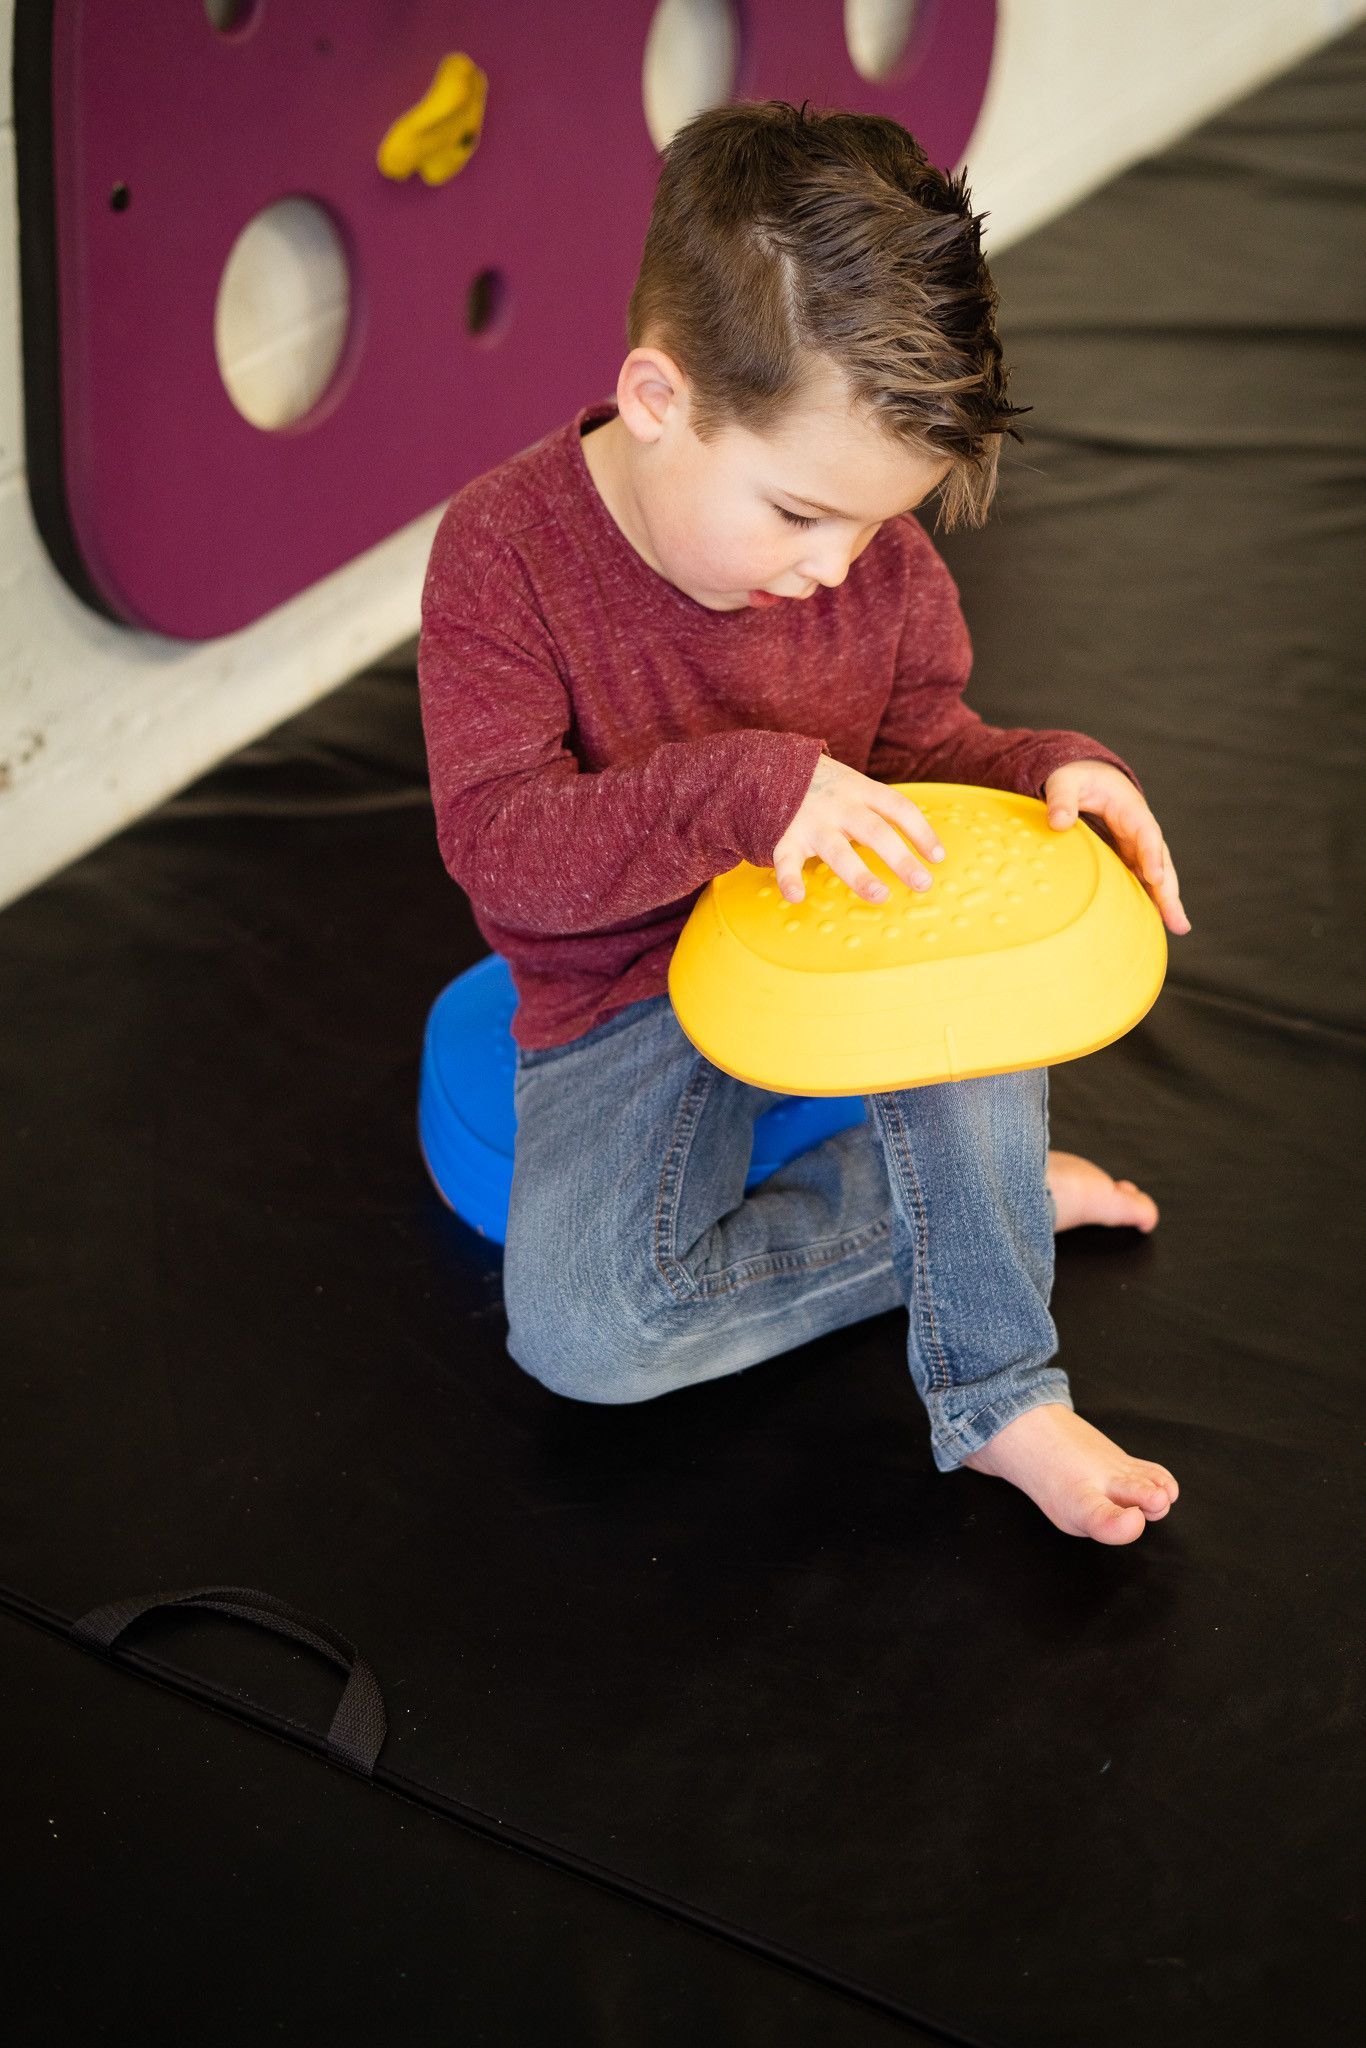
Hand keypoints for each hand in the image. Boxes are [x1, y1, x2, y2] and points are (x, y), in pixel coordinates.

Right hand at [773, 757, 945, 904]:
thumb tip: (917, 843)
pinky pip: (786, 861)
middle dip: (900, 858)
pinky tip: (796, 897)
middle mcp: (839, 805)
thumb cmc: (821, 785)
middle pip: (875, 831)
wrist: (767, 764)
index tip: (938, 858)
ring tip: (880, 896)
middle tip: (923, 883)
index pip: (899, 808)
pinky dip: (789, 879)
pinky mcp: (784, 837)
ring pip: (837, 850)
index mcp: (860, 789)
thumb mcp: (853, 784)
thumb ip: (878, 809)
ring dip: (859, 874)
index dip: (921, 832)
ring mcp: (811, 822)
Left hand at [1043, 761, 1191, 934]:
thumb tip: (1058, 823)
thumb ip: (1061, 799)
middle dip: (1169, 891)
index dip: (1152, 855)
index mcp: (1130, 809)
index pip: (1147, 833)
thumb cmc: (1075, 778)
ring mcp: (1134, 848)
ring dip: (1165, 902)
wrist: (1084, 780)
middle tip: (1179, 920)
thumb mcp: (1065, 781)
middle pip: (1160, 862)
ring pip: (1154, 877)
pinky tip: (1149, 924)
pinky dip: (1146, 901)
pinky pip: (1138, 882)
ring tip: (1177, 927)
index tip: (1155, 877)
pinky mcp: (1124, 860)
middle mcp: (1139, 832)